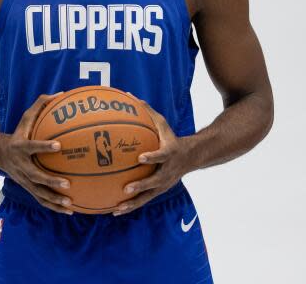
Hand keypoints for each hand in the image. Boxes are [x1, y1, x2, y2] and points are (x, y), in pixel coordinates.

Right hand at [0, 91, 74, 214]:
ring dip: (54, 200)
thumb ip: (41, 105)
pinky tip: (70, 210)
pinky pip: (41, 199)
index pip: (32, 147)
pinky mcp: (28, 188)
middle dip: (51, 181)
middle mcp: (21, 166)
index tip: (59, 145)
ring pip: (38, 193)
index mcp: (20, 147)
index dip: (44, 146)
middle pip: (35, 176)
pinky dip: (54, 206)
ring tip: (71, 203)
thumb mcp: (26, 118)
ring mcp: (23, 179)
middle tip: (67, 184)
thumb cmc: (18, 133)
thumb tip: (62, 94)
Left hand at [113, 94, 193, 215]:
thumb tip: (129, 96)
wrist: (192, 157)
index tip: (140, 158)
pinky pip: (144, 200)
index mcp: (170, 153)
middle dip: (141, 186)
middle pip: (155, 181)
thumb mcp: (162, 124)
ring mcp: (165, 183)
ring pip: (148, 196)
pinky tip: (114, 210)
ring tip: (117, 208)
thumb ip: (147, 112)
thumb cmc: (171, 137)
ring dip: (133, 203)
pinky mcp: (160, 191)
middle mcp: (168, 171)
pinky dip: (130, 206)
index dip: (152, 157)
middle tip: (126, 188)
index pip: (162, 155)